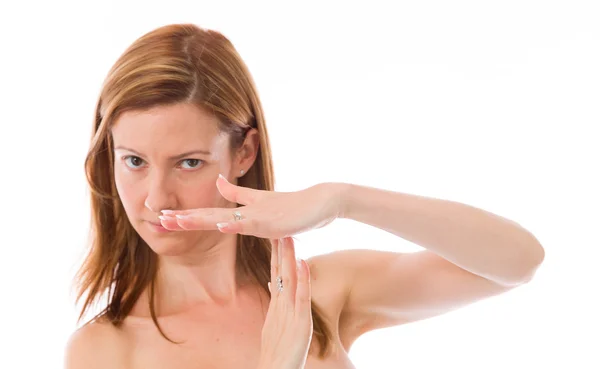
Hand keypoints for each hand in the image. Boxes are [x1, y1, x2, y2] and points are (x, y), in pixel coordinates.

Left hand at [159, 175, 346, 238]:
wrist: (322, 202)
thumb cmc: (294, 204)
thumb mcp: (263, 201)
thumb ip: (240, 194)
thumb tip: (218, 182)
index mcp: (244, 211)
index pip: (210, 215)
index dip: (189, 216)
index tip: (166, 217)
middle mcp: (247, 213)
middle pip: (210, 216)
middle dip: (185, 218)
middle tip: (160, 218)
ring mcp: (258, 217)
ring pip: (224, 219)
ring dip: (200, 220)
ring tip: (177, 221)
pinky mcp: (272, 222)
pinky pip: (250, 224)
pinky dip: (235, 223)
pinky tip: (220, 224)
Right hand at [258, 237, 312, 368]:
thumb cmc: (276, 354)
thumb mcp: (274, 325)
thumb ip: (275, 304)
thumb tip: (272, 282)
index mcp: (276, 306)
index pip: (275, 274)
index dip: (275, 255)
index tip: (275, 237)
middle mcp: (280, 306)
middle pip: (279, 272)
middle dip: (279, 250)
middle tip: (279, 227)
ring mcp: (289, 313)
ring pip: (289, 279)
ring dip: (288, 257)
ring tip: (288, 236)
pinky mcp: (300, 322)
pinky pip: (301, 296)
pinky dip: (302, 278)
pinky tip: (303, 263)